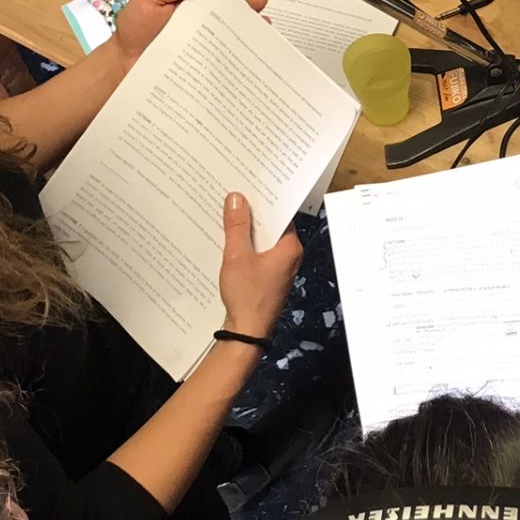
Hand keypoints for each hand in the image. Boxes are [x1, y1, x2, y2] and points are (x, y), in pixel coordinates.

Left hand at [110, 0, 267, 66]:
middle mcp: (202, 21)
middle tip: (254, 1)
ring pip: (237, 33)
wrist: (124, 65)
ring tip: (262, 23)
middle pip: (234, 9)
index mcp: (191, 1)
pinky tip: (252, 51)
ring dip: (254, 26)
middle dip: (250, 3)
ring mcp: (206, 44)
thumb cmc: (134, 31)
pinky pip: (229, 58)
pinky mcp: (207, 64)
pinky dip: (244, 55)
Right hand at [218, 193, 302, 337]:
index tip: (250, 187)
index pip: (281, 215)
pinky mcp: (269, 277)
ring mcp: (280, 268)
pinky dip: (247, 246)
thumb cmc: (247, 296)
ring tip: (229, 215)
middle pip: (272, 227)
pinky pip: (259, 254)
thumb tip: (237, 199)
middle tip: (235, 198)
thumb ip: (237, 226)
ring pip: (264, 241)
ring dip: (248, 231)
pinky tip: (231, 241)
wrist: (247, 332)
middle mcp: (289, 257)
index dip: (266, 200)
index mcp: (289, 248)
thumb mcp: (237, 256)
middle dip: (254, 214)